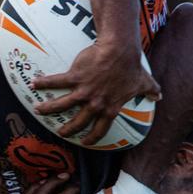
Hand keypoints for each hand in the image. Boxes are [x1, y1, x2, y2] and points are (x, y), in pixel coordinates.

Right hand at [32, 38, 160, 145]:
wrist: (119, 51)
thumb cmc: (132, 67)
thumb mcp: (144, 82)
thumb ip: (151, 91)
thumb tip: (159, 96)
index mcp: (110, 108)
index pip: (101, 129)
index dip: (93, 137)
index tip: (85, 142)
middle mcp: (95, 104)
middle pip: (78, 122)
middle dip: (68, 129)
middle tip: (61, 132)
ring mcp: (83, 91)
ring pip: (62, 105)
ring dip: (49, 109)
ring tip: (39, 110)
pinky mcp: (74, 77)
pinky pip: (56, 82)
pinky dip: (44, 82)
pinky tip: (34, 83)